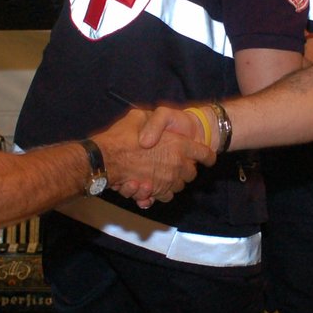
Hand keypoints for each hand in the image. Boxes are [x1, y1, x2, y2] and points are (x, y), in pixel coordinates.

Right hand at [96, 107, 214, 207]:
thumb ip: (152, 121)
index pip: (204, 153)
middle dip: (185, 169)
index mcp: (179, 144)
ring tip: (158, 175)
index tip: (207, 158)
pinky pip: (165, 196)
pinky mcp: (156, 192)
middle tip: (174, 164)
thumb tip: (155, 127)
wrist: (105, 158)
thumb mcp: (139, 116)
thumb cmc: (121, 136)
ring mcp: (168, 180)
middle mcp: (177, 164)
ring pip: (179, 186)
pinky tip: (150, 186)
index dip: (207, 155)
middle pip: (191, 173)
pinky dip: (160, 193)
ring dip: (172, 181)